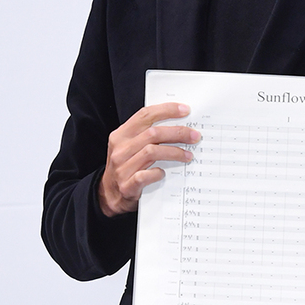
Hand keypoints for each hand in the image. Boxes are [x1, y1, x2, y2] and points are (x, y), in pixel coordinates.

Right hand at [98, 102, 200, 216]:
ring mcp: (122, 167)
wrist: (109, 194)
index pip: (145, 115)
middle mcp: (120, 149)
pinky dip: (158, 173)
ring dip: (174, 152)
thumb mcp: (130, 146)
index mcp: (121, 135)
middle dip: (178, 132)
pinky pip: (145, 176)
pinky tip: (165, 173)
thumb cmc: (126, 166)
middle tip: (194, 136)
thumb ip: (146, 135)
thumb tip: (179, 124)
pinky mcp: (127, 185)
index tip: (185, 110)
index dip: (167, 110)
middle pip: (153, 133)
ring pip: (152, 152)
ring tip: (188, 155)